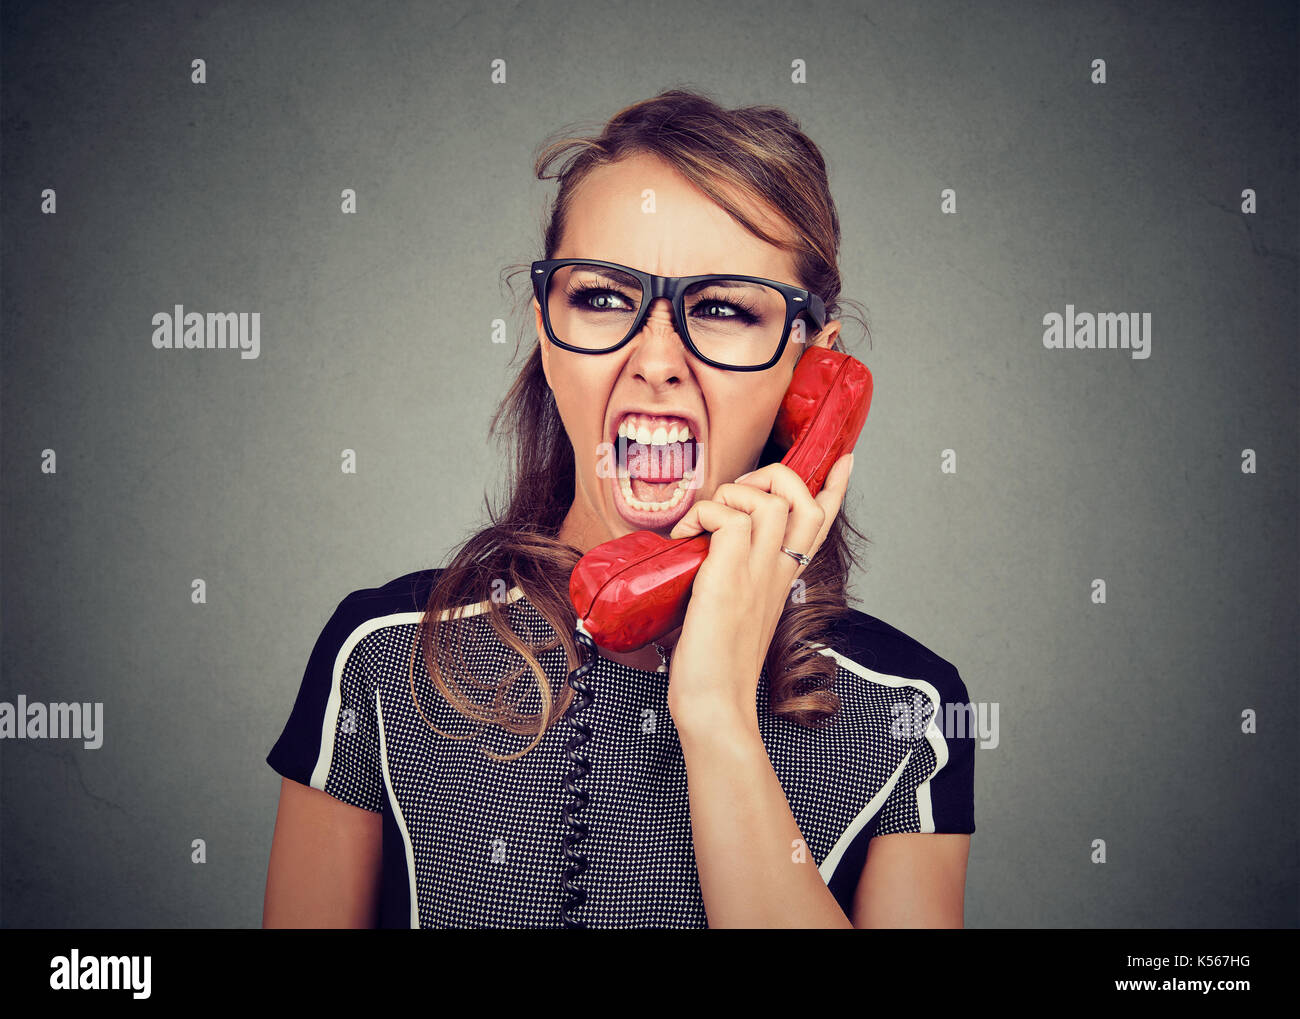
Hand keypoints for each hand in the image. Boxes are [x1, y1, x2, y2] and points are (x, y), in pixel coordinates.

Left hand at [664, 452, 854, 735]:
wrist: (715, 703)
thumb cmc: (716, 665)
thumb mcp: (735, 611)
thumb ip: (735, 578)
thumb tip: (701, 551)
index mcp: (783, 579)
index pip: (819, 523)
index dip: (834, 487)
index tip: (843, 461)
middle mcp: (777, 571)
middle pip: (803, 499)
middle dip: (774, 476)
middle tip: (737, 494)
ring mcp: (756, 572)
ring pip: (770, 500)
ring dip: (732, 495)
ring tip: (704, 521)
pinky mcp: (729, 576)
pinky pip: (727, 517)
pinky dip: (702, 514)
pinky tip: (683, 537)